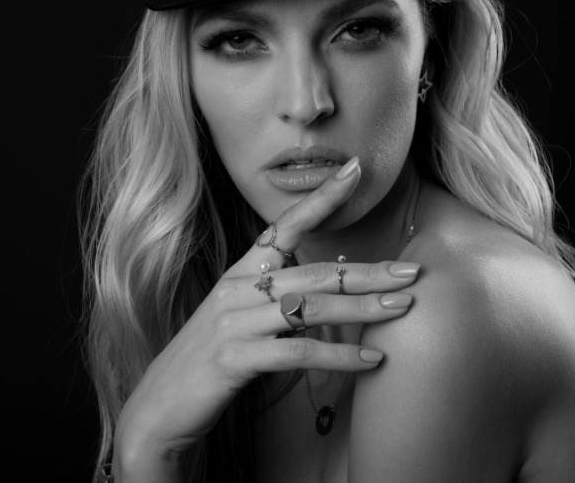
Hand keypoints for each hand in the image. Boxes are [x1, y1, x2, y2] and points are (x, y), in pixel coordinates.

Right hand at [112, 157, 420, 478]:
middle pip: (315, 271)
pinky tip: (371, 360)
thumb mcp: (243, 315)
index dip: (322, 197)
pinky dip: (339, 356)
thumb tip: (336, 282)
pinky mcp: (235, 357)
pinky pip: (298, 351)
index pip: (287, 223)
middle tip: (412, 271)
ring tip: (403, 309)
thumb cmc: (214, 358)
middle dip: (368, 272)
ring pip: (311, 307)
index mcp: (243, 271)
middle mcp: (238, 288)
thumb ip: (280, 295)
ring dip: (363, 309)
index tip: (356, 169)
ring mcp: (235, 321)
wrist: (162, 403)